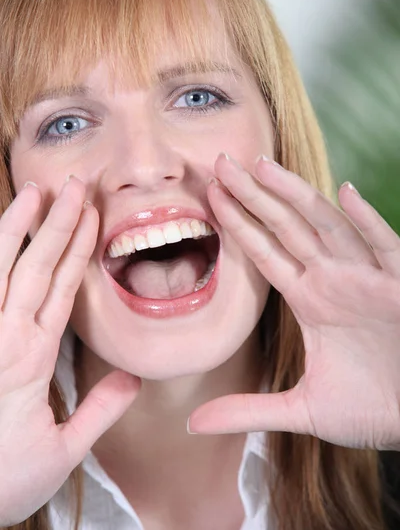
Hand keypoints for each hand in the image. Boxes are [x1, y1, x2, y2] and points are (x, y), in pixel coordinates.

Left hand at [0, 177, 139, 525]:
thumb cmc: (2, 480)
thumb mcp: (61, 455)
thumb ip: (99, 412)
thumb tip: (134, 378)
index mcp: (32, 360)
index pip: (62, 288)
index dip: (78, 248)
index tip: (91, 214)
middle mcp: (4, 339)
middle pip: (33, 267)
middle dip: (54, 222)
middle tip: (70, 185)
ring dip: (15, 229)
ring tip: (31, 195)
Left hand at [188, 153, 399, 450]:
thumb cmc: (372, 407)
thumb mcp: (302, 411)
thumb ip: (248, 410)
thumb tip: (193, 423)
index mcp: (310, 299)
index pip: (265, 251)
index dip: (238, 223)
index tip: (210, 195)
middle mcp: (333, 280)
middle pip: (286, 226)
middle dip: (255, 194)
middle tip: (221, 161)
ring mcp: (366, 279)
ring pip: (327, 226)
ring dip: (297, 195)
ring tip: (262, 166)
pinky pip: (384, 248)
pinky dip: (366, 222)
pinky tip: (344, 194)